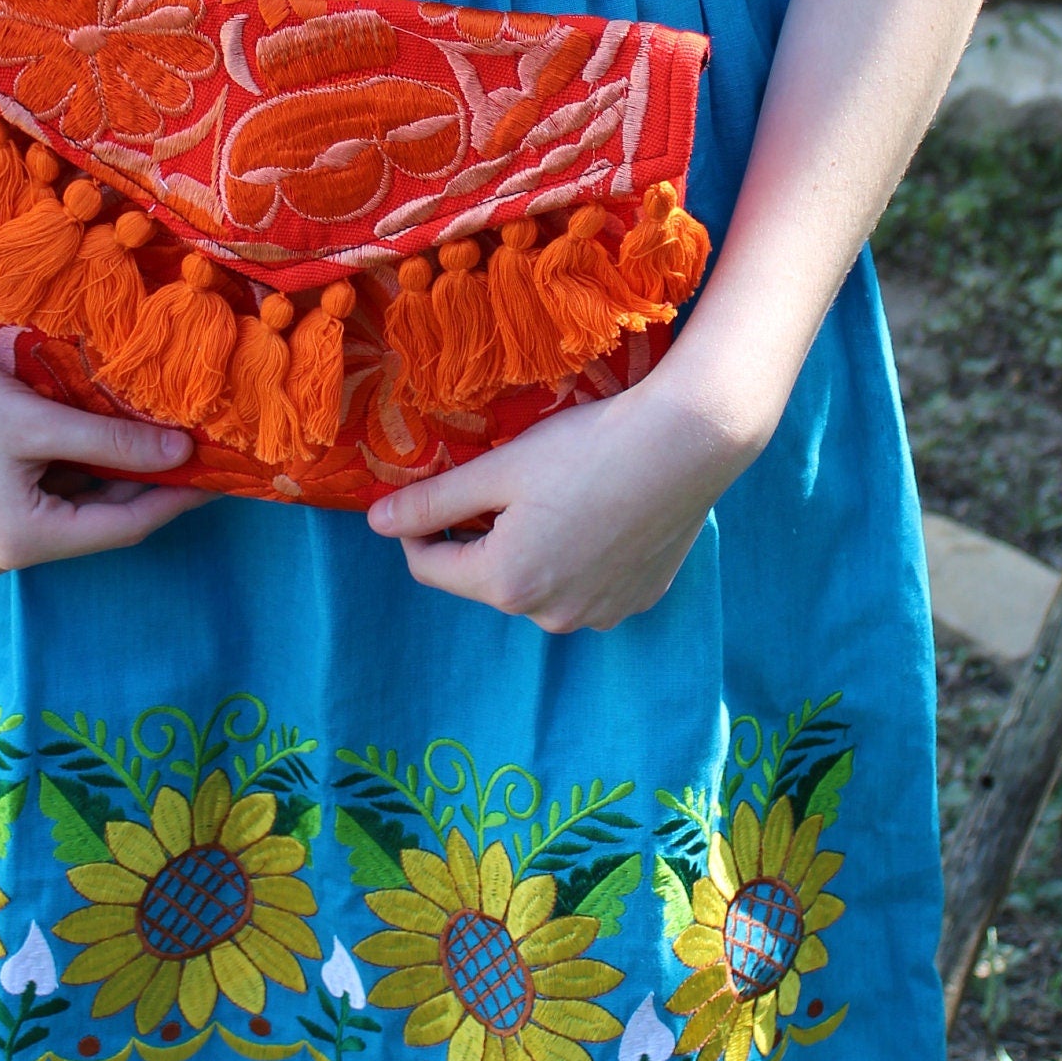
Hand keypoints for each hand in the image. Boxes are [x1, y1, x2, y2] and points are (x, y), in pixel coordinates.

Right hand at [0, 351, 206, 575]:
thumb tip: (182, 454)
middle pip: (96, 523)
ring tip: (157, 441)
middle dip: (144, 486)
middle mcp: (3, 558)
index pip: (123, 525)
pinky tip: (100, 441)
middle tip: (194, 452)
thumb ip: (115, 443)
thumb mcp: (42, 421)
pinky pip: (40, 504)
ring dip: (108, 480)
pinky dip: (72, 476)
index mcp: (22, 542)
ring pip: (70, 513)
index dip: (175, 498)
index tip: (218, 475)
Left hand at [364, 374, 760, 634]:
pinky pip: (587, 585)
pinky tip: (597, 512)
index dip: (417, 528)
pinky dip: (578, 558)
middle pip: (488, 577)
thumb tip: (375, 522)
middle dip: (481, 536)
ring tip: (555, 493)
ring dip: (531, 549)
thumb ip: (432, 501)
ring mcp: (599, 615)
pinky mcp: (637, 600)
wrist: (686, 444)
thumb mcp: (497, 468)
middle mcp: (550, 616)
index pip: (430, 568)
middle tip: (503, 482)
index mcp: (506, 583)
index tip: (430, 492)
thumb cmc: (585, 448)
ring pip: (539, 584)